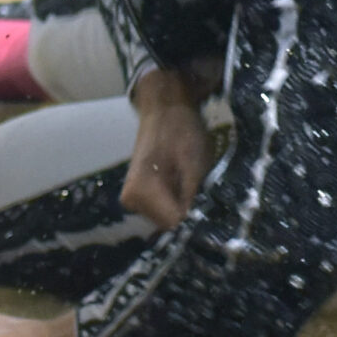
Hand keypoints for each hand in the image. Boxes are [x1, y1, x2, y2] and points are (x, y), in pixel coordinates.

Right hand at [123, 66, 210, 229]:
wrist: (166, 109)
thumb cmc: (183, 132)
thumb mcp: (195, 165)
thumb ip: (191, 198)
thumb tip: (195, 227)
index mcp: (141, 193)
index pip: (173, 223)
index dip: (194, 214)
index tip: (205, 197)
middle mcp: (131, 201)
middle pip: (169, 223)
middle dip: (188, 209)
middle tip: (198, 183)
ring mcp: (132, 199)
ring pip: (167, 217)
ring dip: (183, 203)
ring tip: (189, 178)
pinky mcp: (138, 195)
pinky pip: (163, 208)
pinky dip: (176, 199)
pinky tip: (182, 179)